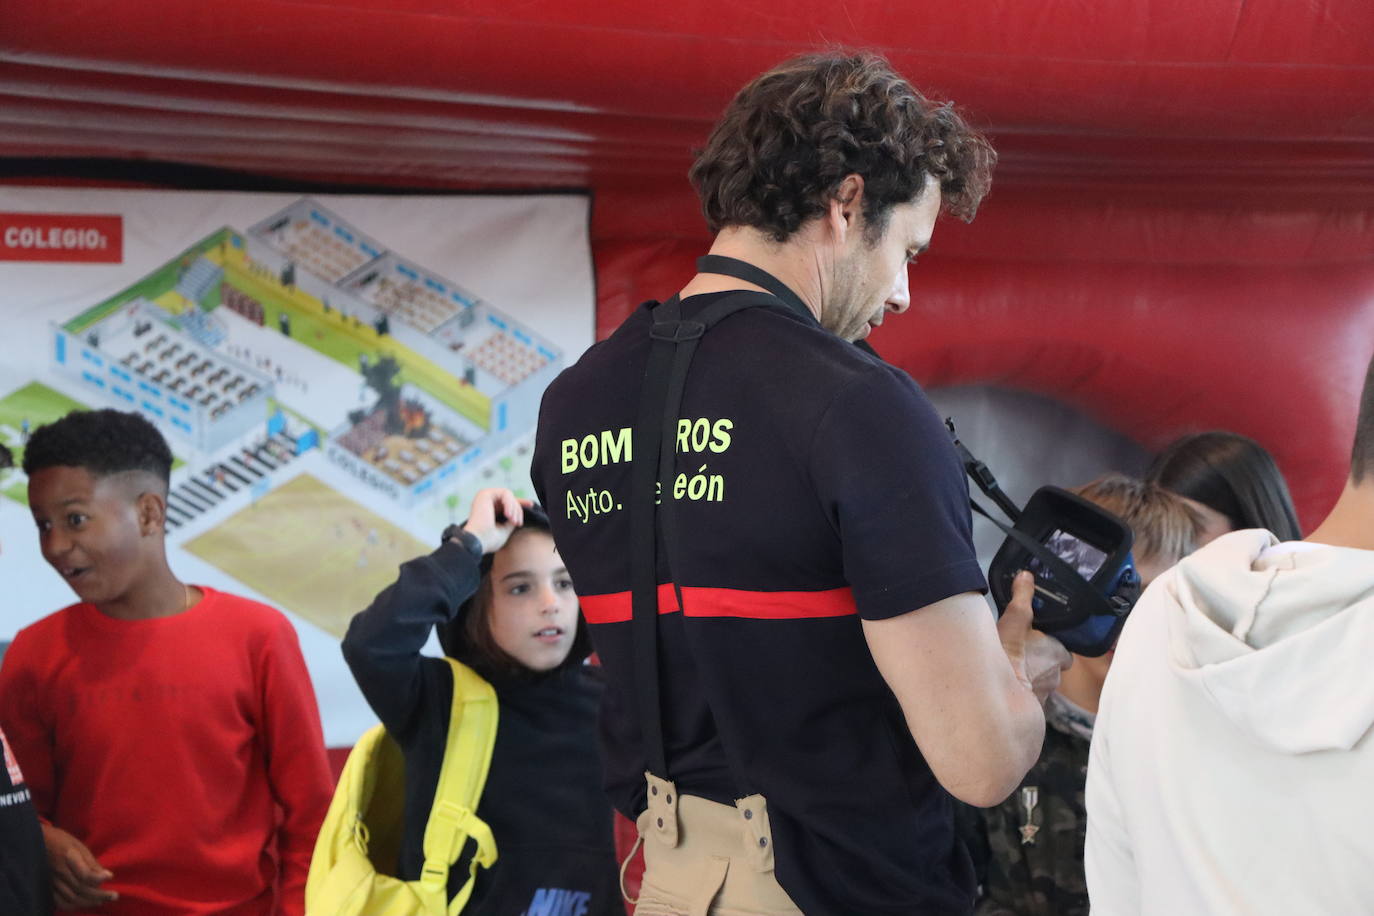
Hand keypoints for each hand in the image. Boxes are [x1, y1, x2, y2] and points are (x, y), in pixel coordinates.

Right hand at [41, 823, 116, 910]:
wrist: (37, 842)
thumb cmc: (61, 841)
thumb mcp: (78, 845)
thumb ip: (91, 862)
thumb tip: (106, 876)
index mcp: (68, 857)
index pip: (84, 873)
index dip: (98, 878)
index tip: (111, 876)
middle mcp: (60, 871)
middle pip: (80, 888)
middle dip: (99, 895)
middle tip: (114, 896)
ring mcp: (52, 881)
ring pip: (72, 897)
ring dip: (89, 902)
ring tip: (103, 901)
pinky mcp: (48, 887)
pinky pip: (60, 901)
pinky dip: (74, 906)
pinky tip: (85, 903)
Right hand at [459, 488, 531, 554]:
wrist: (477, 542)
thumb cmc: (489, 540)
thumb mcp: (505, 530)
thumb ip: (511, 520)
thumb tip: (518, 514)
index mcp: (489, 511)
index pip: (507, 503)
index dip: (520, 503)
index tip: (531, 505)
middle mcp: (486, 503)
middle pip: (510, 499)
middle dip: (518, 509)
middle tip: (518, 523)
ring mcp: (484, 497)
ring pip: (509, 495)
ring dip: (515, 508)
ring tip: (513, 520)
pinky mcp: (484, 494)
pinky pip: (505, 493)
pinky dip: (510, 504)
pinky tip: (508, 515)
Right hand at [996, 571, 1072, 703]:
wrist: (996, 701)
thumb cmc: (1009, 660)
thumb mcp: (1013, 621)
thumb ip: (1021, 598)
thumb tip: (1026, 576)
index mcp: (1058, 654)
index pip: (1060, 650)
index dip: (1048, 646)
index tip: (1033, 642)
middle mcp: (1055, 677)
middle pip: (1050, 668)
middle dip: (1037, 664)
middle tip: (1017, 656)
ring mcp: (1043, 697)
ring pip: (1038, 685)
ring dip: (1027, 681)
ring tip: (1007, 673)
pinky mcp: (1030, 712)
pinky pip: (1026, 701)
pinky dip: (1018, 696)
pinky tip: (1003, 689)